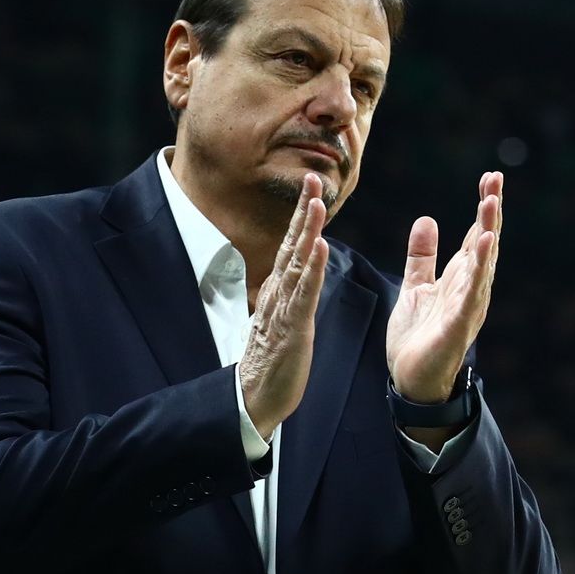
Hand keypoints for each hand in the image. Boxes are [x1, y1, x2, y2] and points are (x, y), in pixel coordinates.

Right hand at [239, 173, 330, 438]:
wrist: (255, 396)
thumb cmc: (271, 359)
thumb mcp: (282, 317)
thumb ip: (288, 293)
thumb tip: (294, 271)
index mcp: (280, 289)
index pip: (293, 245)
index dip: (303, 216)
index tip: (313, 186)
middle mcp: (279, 292)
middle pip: (293, 244)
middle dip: (305, 210)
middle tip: (314, 177)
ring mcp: (284, 308)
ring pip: (298, 263)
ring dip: (307, 231)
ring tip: (317, 203)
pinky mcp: (292, 328)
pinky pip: (304, 294)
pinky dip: (312, 269)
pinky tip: (319, 247)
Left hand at [388, 171, 501, 401]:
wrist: (411, 381)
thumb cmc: (417, 338)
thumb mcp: (415, 287)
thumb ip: (422, 256)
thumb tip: (428, 218)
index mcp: (460, 279)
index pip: (475, 236)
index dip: (483, 207)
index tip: (489, 178)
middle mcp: (470, 289)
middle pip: (484, 244)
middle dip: (490, 212)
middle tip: (496, 179)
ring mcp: (466, 306)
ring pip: (482, 264)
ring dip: (488, 232)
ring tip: (492, 203)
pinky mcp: (457, 324)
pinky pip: (471, 292)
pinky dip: (480, 267)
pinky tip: (485, 244)